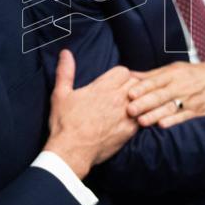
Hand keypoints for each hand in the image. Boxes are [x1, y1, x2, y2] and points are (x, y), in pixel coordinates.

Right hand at [43, 50, 138, 177]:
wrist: (72, 151)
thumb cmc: (65, 123)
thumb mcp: (61, 94)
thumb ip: (65, 72)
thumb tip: (66, 53)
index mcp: (103, 87)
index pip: (123, 71)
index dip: (119, 76)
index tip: (114, 83)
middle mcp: (118, 99)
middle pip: (136, 83)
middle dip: (131, 86)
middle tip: (123, 94)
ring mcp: (126, 115)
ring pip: (143, 100)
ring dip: (139, 101)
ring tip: (131, 106)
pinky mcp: (130, 131)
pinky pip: (144, 118)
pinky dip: (141, 117)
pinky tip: (133, 120)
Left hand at [126, 61, 204, 127]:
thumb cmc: (192, 74)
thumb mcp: (173, 69)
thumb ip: (151, 74)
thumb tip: (128, 74)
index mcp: (172, 74)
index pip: (155, 81)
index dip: (143, 88)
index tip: (130, 93)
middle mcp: (180, 86)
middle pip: (160, 95)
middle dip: (144, 103)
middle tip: (130, 110)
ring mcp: (189, 100)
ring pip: (170, 108)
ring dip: (155, 115)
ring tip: (142, 121)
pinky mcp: (197, 112)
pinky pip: (184, 117)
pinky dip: (174, 121)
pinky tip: (163, 125)